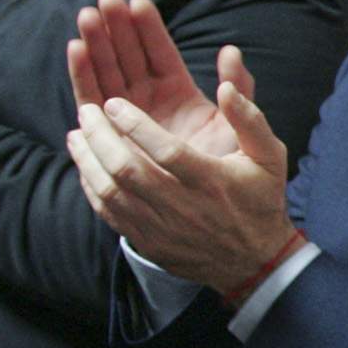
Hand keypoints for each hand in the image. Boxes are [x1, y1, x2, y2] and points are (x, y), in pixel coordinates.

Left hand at [67, 68, 295, 296]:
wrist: (254, 260)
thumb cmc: (260, 200)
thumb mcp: (269, 156)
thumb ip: (249, 118)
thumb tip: (226, 87)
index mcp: (213, 181)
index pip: (167, 151)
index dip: (136, 125)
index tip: (113, 103)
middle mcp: (184, 206)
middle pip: (129, 171)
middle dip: (101, 137)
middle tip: (87, 112)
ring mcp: (162, 227)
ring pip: (112, 192)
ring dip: (88, 161)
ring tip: (78, 134)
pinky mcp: (148, 242)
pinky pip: (109, 213)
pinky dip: (91, 187)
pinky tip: (85, 166)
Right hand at [68, 0, 254, 159]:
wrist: (216, 212)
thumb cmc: (235, 169)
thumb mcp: (244, 128)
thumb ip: (241, 90)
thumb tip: (231, 51)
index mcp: (181, 94)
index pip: (161, 53)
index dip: (149, 28)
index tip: (137, 1)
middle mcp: (151, 101)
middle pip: (129, 56)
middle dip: (116, 28)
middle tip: (105, 0)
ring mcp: (128, 115)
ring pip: (108, 73)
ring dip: (96, 45)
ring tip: (86, 17)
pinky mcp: (110, 132)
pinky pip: (93, 100)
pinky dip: (84, 75)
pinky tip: (77, 50)